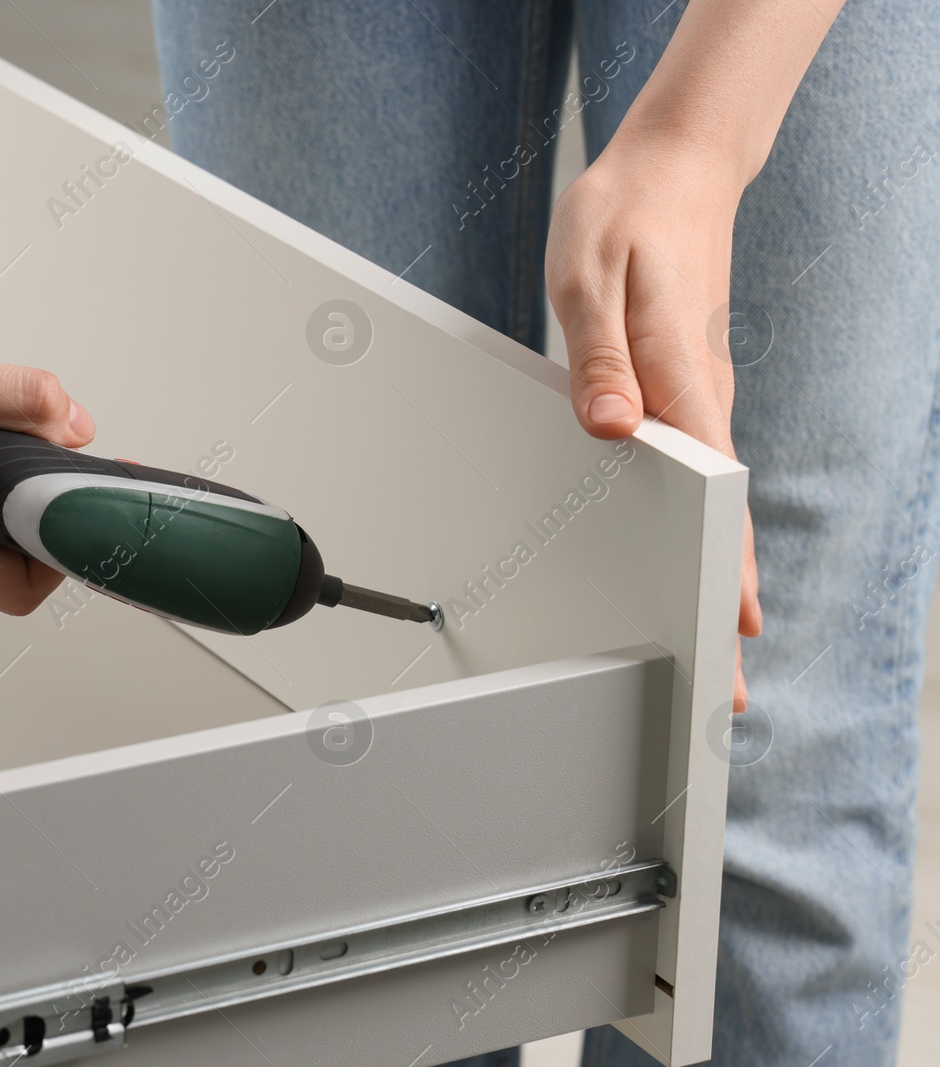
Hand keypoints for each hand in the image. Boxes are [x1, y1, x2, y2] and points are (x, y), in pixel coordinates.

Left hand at [545, 138, 762, 710]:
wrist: (669, 172)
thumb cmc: (624, 221)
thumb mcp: (590, 281)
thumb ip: (600, 360)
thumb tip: (612, 430)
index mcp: (681, 378)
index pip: (714, 491)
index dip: (724, 566)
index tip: (732, 631)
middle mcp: (701, 396)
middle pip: (722, 511)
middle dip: (725, 593)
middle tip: (726, 679)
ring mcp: (697, 394)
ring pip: (710, 493)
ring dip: (711, 562)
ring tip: (703, 635)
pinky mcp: (681, 386)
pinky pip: (693, 463)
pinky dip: (695, 515)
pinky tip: (683, 547)